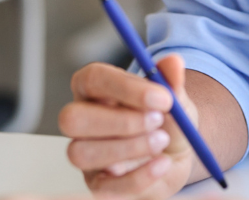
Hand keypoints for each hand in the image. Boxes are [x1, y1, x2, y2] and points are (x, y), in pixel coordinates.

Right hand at [58, 55, 198, 198]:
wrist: (175, 156)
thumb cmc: (166, 121)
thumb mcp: (174, 99)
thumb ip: (171, 81)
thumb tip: (174, 62)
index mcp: (94, 88)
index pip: (92, 79)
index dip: (124, 87)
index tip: (163, 97)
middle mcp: (81, 120)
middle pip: (72, 118)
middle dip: (119, 122)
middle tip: (158, 122)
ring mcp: (85, 155)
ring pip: (81, 153)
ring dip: (128, 148)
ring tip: (162, 142)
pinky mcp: (97, 185)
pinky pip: (105, 187)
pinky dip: (139, 177)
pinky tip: (162, 164)